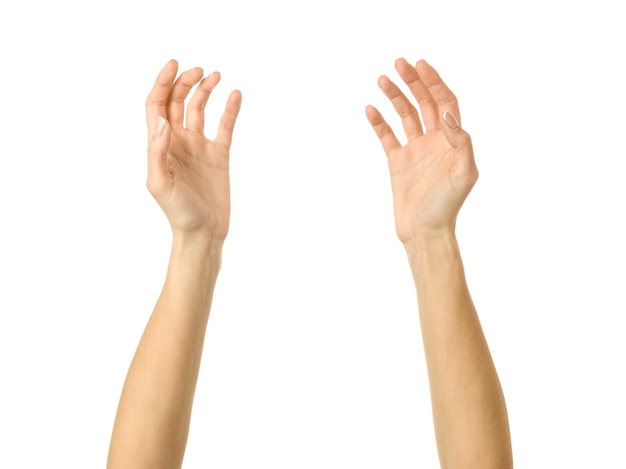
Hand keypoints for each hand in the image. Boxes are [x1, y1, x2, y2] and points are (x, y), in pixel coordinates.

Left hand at [145, 60, 241, 239]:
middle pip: (177, 102)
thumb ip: (158, 151)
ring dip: (205, 91)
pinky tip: (235, 95)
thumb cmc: (178, 212)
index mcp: (161, 145)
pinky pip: (224, 127)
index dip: (162, 83)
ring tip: (215, 76)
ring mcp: (199, 148)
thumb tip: (162, 120)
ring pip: (200, 110)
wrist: (203, 232)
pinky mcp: (218, 156)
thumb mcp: (161, 183)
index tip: (175, 65)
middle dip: (185, 83)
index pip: (157, 106)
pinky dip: (230, 110)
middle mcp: (179, 142)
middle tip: (199, 70)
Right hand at [366, 59, 477, 243]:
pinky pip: (387, 136)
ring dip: (395, 96)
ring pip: (404, 115)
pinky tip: (370, 109)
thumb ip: (461, 142)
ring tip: (382, 80)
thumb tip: (447, 114)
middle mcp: (434, 141)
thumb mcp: (463, 174)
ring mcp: (415, 150)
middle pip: (424, 102)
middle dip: (413, 81)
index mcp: (452, 141)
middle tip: (399, 63)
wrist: (424, 232)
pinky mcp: (398, 162)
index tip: (420, 66)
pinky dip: (379, 121)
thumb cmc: (447, 206)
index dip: (435, 82)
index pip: (445, 103)